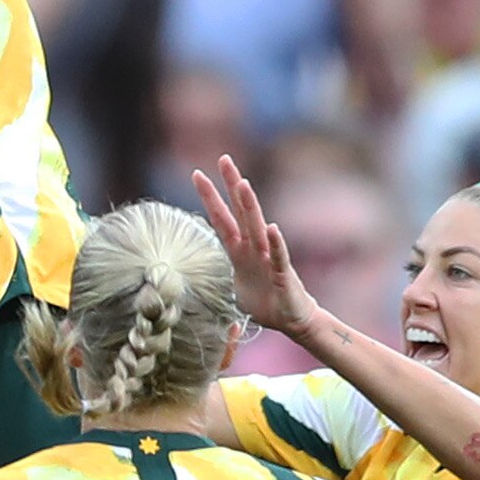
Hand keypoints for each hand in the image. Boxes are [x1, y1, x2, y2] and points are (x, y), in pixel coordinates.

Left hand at [191, 153, 315, 334]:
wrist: (291, 320)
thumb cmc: (263, 302)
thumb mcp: (231, 288)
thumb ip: (216, 275)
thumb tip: (187, 278)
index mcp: (238, 250)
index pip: (221, 218)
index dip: (210, 197)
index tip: (197, 173)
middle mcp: (253, 248)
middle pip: (240, 211)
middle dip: (232, 185)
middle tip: (224, 159)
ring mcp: (268, 258)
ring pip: (258, 227)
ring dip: (250, 206)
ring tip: (243, 184)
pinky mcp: (283, 274)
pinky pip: (279, 256)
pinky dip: (276, 244)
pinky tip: (273, 228)